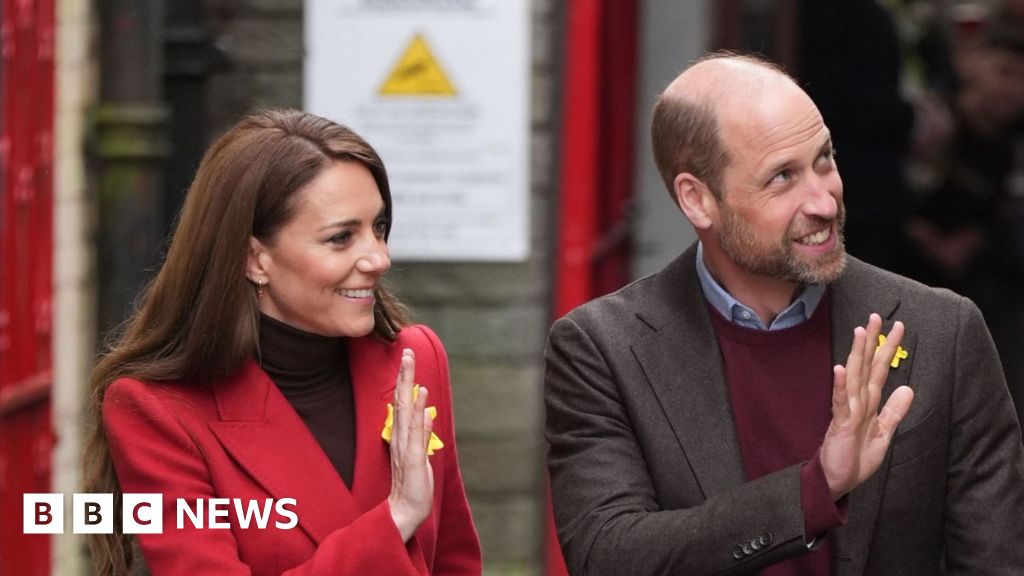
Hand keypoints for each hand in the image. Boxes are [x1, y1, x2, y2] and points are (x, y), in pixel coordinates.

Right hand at [387, 348, 434, 541]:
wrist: (404, 510)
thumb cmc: (411, 484)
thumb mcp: (418, 454)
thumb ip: (421, 432)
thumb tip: (427, 411)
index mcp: (401, 436)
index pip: (402, 404)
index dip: (404, 381)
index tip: (407, 359)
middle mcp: (400, 438)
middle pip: (401, 402)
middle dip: (404, 376)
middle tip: (407, 353)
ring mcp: (405, 448)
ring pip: (406, 413)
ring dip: (409, 389)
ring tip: (412, 366)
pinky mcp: (412, 460)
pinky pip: (415, 434)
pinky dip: (419, 415)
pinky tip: (422, 399)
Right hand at [820, 314, 913, 499]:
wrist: (838, 480)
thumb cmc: (856, 457)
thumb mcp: (884, 433)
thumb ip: (894, 411)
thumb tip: (907, 388)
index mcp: (869, 402)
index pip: (879, 369)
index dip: (887, 348)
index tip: (897, 327)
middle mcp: (857, 401)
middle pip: (865, 365)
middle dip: (872, 341)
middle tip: (876, 316)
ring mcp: (847, 411)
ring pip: (853, 377)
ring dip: (856, 354)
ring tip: (859, 333)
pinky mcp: (840, 424)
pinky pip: (841, 402)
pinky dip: (840, 386)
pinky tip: (840, 370)